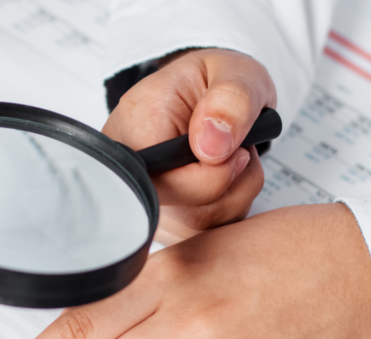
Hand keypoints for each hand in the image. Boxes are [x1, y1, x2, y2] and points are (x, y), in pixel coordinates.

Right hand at [103, 48, 276, 244]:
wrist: (209, 98)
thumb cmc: (215, 83)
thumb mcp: (234, 71)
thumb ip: (231, 99)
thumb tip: (212, 145)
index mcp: (134, 126)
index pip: (168, 181)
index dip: (214, 173)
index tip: (235, 146)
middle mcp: (132, 172)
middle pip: (188, 212)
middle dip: (232, 183)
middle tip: (238, 147)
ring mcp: (148, 202)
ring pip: (204, 227)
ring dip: (237, 193)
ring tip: (232, 157)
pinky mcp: (167, 223)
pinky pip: (210, 234)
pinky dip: (233, 207)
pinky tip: (226, 179)